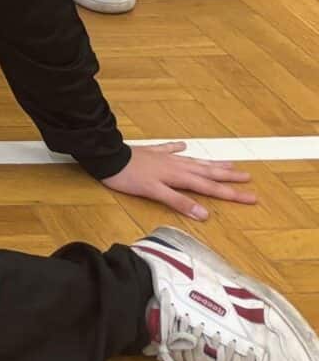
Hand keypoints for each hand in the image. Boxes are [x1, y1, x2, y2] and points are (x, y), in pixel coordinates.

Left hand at [102, 142, 255, 220]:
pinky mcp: (153, 152)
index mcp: (179, 177)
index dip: (231, 194)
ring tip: (229, 163)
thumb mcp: (154, 193)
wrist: (108, 157)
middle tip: (249, 178)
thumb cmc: (129, 178)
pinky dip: (179, 148)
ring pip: (195, 161)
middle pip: (208, 173)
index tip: (252, 197)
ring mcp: (165, 157)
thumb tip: (205, 214)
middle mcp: (177, 165)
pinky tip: (185, 146)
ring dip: (212, 164)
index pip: (210, 188)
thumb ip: (179, 202)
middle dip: (229, 177)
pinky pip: (171, 149)